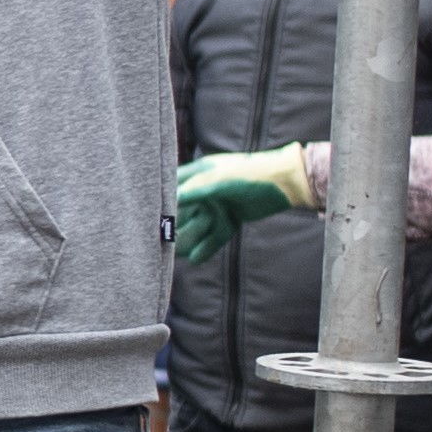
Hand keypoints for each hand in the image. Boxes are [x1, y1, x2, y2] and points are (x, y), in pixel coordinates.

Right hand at [165, 143, 313, 262]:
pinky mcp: (232, 219)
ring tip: (177, 254)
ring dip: (189, 239)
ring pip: (198, 225)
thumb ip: (192, 191)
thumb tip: (168, 200)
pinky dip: (207, 246)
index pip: (172, 187)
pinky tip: (196, 258)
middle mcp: (206, 190)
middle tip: (158, 241)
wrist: (286, 182)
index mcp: (199, 174)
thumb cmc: (250, 175)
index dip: (160, 200)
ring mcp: (220, 205)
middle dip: (173, 226)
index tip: (146, 215)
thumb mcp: (218, 181)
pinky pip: (215, 236)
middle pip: (184, 211)